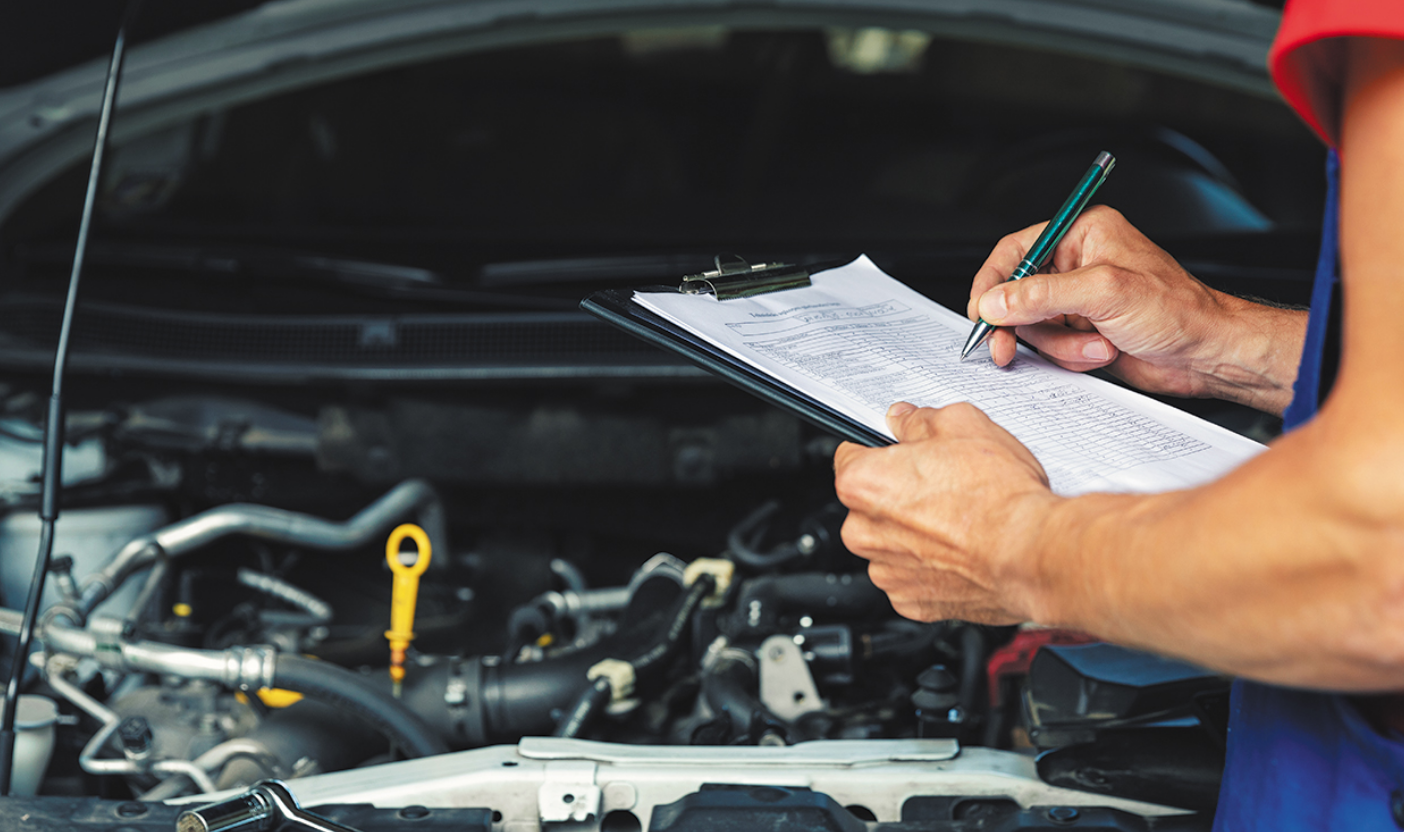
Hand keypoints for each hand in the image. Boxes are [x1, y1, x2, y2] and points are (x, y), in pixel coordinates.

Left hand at [833, 402, 1057, 623]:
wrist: (1031, 554)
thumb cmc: (999, 497)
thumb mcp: (961, 425)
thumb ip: (920, 420)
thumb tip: (905, 419)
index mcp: (862, 483)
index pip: (849, 455)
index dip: (881, 451)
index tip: (900, 453)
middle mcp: (863, 531)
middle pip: (869, 504)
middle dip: (898, 494)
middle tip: (942, 485)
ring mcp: (886, 571)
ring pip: (890, 543)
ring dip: (914, 534)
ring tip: (958, 520)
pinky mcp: (911, 602)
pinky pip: (911, 577)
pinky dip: (931, 567)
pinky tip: (961, 550)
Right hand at [968, 206, 1302, 411]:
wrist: (1208, 354)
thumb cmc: (1178, 310)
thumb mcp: (1105, 293)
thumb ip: (1043, 295)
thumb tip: (996, 301)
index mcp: (1083, 235)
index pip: (1016, 250)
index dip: (993, 282)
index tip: (981, 311)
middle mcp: (1078, 265)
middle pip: (1018, 294)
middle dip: (1022, 325)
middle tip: (1006, 347)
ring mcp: (1079, 301)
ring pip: (1034, 327)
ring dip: (1059, 345)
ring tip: (1096, 345)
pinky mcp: (1083, 332)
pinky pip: (1051, 347)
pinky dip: (1071, 356)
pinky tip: (1102, 352)